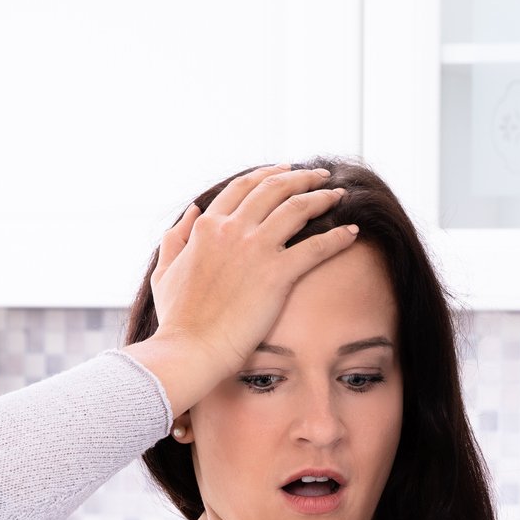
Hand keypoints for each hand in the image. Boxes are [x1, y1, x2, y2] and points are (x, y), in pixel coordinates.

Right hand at [145, 164, 359, 378]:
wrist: (190, 348)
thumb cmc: (178, 319)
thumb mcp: (165, 271)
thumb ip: (177, 237)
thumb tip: (192, 210)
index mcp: (207, 226)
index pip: (243, 186)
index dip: (268, 174)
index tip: (286, 171)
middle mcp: (233, 230)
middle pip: (274, 188)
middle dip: (301, 177)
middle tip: (320, 176)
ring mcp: (256, 249)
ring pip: (298, 208)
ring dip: (322, 197)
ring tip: (339, 195)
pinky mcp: (277, 274)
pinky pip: (317, 247)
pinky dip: (338, 237)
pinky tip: (353, 232)